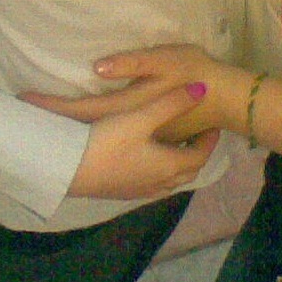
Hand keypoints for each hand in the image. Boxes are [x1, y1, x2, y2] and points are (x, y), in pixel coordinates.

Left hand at [21, 44, 239, 147]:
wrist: (227, 99)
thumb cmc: (194, 72)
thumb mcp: (163, 61)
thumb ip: (131, 64)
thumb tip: (98, 67)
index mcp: (127, 113)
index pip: (79, 112)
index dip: (52, 108)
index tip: (23, 100)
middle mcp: (128, 138)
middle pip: (80, 135)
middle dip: (51, 128)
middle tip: (24, 116)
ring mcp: (139, 151)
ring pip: (95, 147)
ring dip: (69, 138)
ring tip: (45, 128)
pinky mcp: (148, 152)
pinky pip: (108, 152)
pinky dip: (89, 145)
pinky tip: (86, 140)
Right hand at [33, 83, 219, 199]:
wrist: (68, 170)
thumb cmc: (109, 142)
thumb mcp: (141, 116)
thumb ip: (172, 102)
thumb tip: (203, 89)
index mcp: (168, 166)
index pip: (200, 156)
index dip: (210, 141)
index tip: (213, 125)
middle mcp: (158, 183)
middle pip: (187, 171)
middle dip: (195, 152)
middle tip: (197, 133)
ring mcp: (139, 191)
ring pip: (169, 179)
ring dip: (177, 162)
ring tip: (174, 141)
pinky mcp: (122, 192)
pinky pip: (152, 182)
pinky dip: (159, 168)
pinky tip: (147, 155)